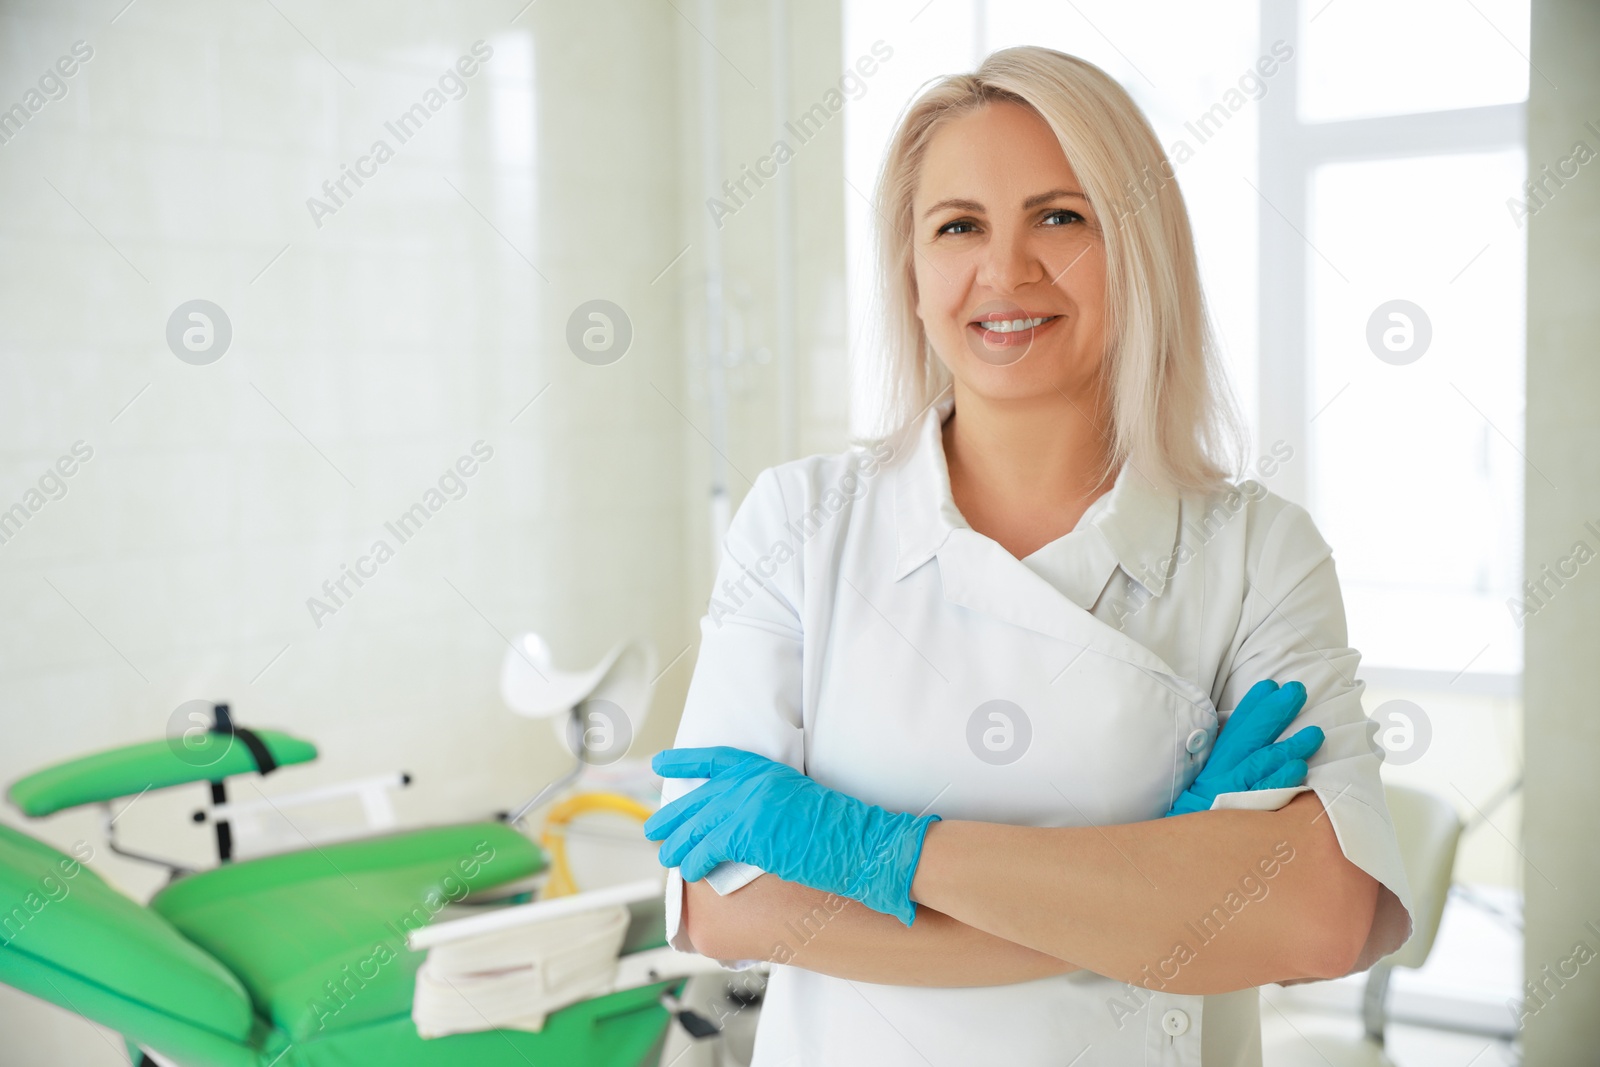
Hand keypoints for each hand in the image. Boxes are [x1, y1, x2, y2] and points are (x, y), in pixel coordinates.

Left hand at [643, 746, 940, 925]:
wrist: (857, 842)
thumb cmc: (834, 830)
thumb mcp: (793, 799)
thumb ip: (761, 801)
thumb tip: (731, 820)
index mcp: (764, 769)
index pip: (714, 760)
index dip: (684, 761)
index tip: (660, 764)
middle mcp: (751, 781)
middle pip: (698, 799)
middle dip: (672, 816)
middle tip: (653, 829)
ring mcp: (747, 805)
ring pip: (697, 827)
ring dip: (679, 845)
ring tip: (668, 857)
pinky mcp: (746, 833)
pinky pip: (707, 849)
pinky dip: (695, 862)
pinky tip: (689, 872)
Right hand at [1165, 679, 1324, 816]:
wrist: (1186, 852)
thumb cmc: (1203, 818)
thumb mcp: (1207, 788)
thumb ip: (1228, 767)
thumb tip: (1254, 746)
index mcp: (1215, 763)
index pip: (1235, 727)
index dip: (1252, 705)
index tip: (1270, 685)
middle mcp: (1223, 773)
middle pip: (1250, 736)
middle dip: (1274, 711)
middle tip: (1296, 691)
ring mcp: (1234, 792)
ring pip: (1263, 761)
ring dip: (1290, 744)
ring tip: (1315, 732)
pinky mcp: (1244, 814)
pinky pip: (1265, 793)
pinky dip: (1281, 778)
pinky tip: (1299, 767)